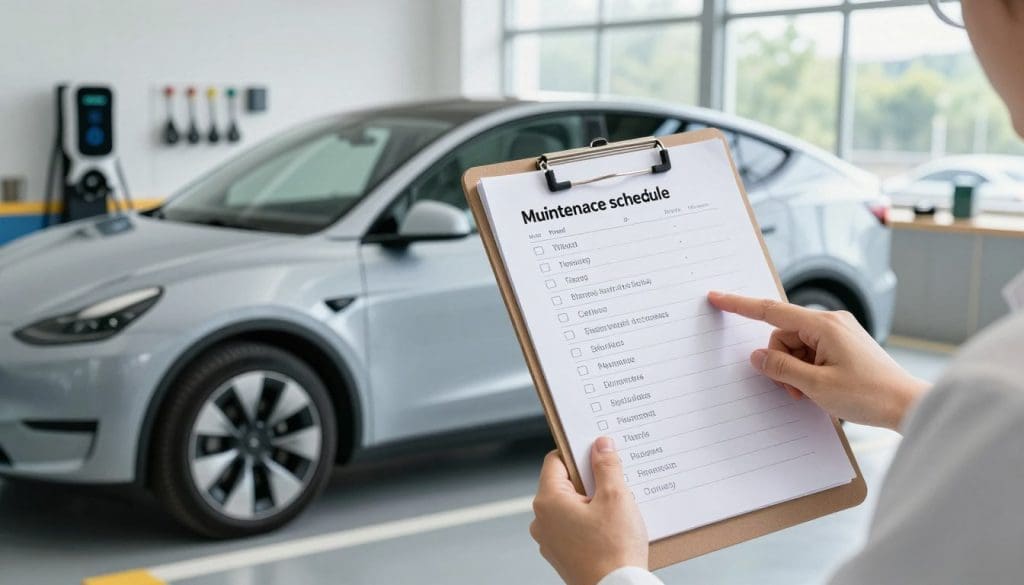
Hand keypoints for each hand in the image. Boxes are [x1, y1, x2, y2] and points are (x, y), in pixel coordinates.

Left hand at [530, 437, 647, 584]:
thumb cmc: (615, 551)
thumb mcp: (616, 498)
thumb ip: (607, 466)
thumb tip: (601, 446)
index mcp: (548, 501)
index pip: (556, 460)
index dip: (578, 452)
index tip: (598, 452)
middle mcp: (542, 520)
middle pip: (564, 483)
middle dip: (590, 480)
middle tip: (615, 481)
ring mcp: (550, 540)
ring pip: (571, 507)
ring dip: (592, 502)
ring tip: (617, 508)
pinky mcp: (562, 555)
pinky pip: (574, 528)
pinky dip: (590, 523)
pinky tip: (612, 528)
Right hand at [708, 291, 929, 430]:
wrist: (908, 405)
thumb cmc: (869, 395)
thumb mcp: (816, 386)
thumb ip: (781, 368)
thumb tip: (757, 356)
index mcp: (823, 325)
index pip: (771, 311)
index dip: (740, 305)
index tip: (717, 297)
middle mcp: (831, 322)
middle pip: (783, 336)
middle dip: (781, 363)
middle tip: (796, 391)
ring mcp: (839, 333)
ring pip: (795, 347)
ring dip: (795, 371)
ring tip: (812, 393)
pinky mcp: (843, 345)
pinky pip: (811, 352)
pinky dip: (807, 370)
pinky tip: (820, 388)